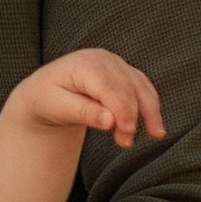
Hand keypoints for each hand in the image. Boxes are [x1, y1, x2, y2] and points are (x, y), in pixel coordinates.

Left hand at [10, 50, 164, 149]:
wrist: (45, 90)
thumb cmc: (48, 98)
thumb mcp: (58, 107)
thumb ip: (84, 113)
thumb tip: (111, 121)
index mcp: (83, 64)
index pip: (109, 87)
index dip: (122, 109)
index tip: (127, 131)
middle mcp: (103, 59)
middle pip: (128, 86)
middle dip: (133, 115)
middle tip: (126, 142)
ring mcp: (115, 63)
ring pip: (140, 85)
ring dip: (150, 111)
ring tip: (155, 135)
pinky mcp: (123, 72)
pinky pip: (142, 87)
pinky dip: (150, 105)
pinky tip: (154, 125)